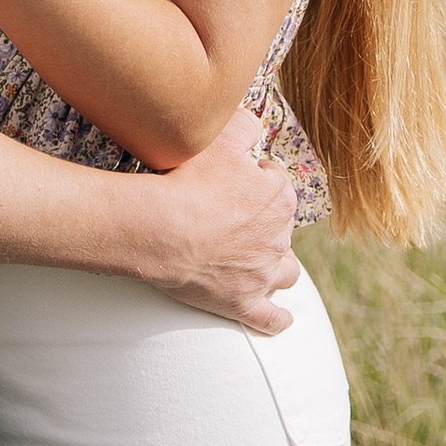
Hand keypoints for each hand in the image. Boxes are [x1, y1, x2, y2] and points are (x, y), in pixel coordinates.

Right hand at [122, 114, 299, 332]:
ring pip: (285, 272)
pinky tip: (279, 318)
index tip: (235, 179)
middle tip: (233, 218)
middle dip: (264, 223)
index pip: (278, 184)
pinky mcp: (244, 304)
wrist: (160, 227)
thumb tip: (256, 126)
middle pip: (281, 229)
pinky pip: (272, 319)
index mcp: (278, 197)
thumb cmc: (188, 179)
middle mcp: (278, 238)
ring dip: (277, 266)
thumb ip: (245, 126)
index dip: (257, 179)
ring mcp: (262, 275)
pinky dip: (277, 319)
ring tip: (258, 261)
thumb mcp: (219, 137)